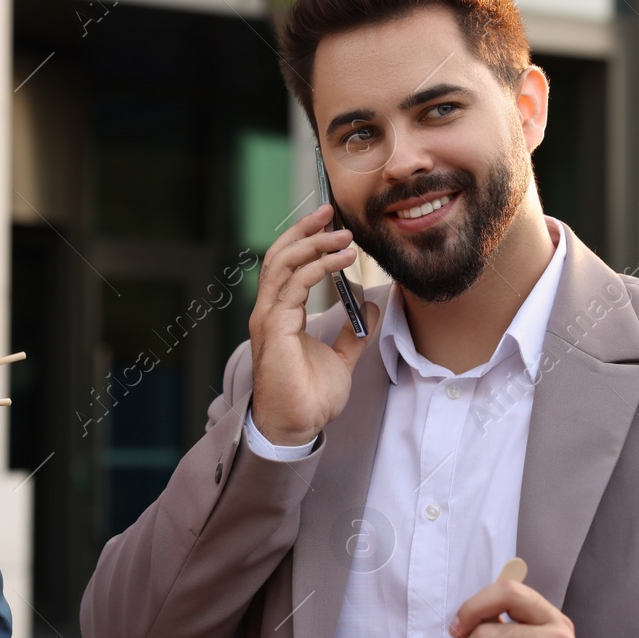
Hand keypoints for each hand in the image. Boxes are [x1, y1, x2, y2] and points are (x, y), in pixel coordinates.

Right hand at [248, 204, 380, 444]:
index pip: (285, 265)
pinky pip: (295, 286)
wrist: (298, 427)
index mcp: (280, 315)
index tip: (329, 223)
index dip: (304, 239)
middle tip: (330, 211)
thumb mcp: (342, 357)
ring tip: (344, 236)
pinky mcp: (275, 328)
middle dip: (304, 229)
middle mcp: (269, 312)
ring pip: (283, 264)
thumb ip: (353, 330)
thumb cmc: (310, 398)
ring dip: (314, 244)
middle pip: (279, 255)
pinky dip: (319, 267)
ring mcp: (269, 319)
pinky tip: (342, 261)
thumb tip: (369, 304)